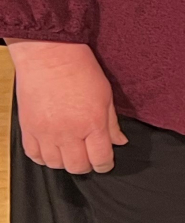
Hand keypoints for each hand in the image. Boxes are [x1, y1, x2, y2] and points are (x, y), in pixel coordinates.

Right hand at [10, 40, 127, 173]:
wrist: (49, 56)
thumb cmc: (81, 70)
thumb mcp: (106, 95)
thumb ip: (112, 123)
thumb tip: (119, 142)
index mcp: (92, 124)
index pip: (101, 158)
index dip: (105, 165)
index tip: (106, 163)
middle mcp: (68, 133)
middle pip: (77, 167)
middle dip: (87, 166)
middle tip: (89, 157)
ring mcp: (45, 133)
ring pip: (54, 164)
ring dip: (64, 162)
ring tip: (70, 152)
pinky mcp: (28, 129)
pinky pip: (33, 155)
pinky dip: (43, 157)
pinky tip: (51, 150)